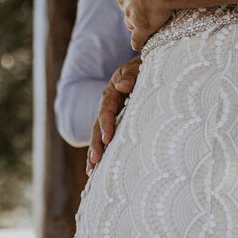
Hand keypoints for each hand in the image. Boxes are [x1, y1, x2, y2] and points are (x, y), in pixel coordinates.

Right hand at [86, 56, 140, 172]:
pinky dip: (103, 151)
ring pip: (99, 134)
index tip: (107, 139)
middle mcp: (108, 105)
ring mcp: (111, 115)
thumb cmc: (144, 68)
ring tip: (91, 170)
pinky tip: (98, 169)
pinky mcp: (116, 122)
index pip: (106, 110)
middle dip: (96, 144)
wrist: (146, 68)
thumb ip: (131, 75)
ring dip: (95, 151)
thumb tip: (122, 85)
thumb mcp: (137, 67)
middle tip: (95, 161)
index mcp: (113, 92)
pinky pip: (107, 137)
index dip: (106, 124)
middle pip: (98, 126)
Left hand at [109, 0, 171, 50]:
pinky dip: (139, 42)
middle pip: (126, 5)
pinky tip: (141, 44)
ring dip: (136, 22)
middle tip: (147, 3)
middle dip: (134, 5)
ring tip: (147, 20)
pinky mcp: (142, 28)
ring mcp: (132, 16)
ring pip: (130, 21)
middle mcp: (124, 0)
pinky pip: (137, 40)